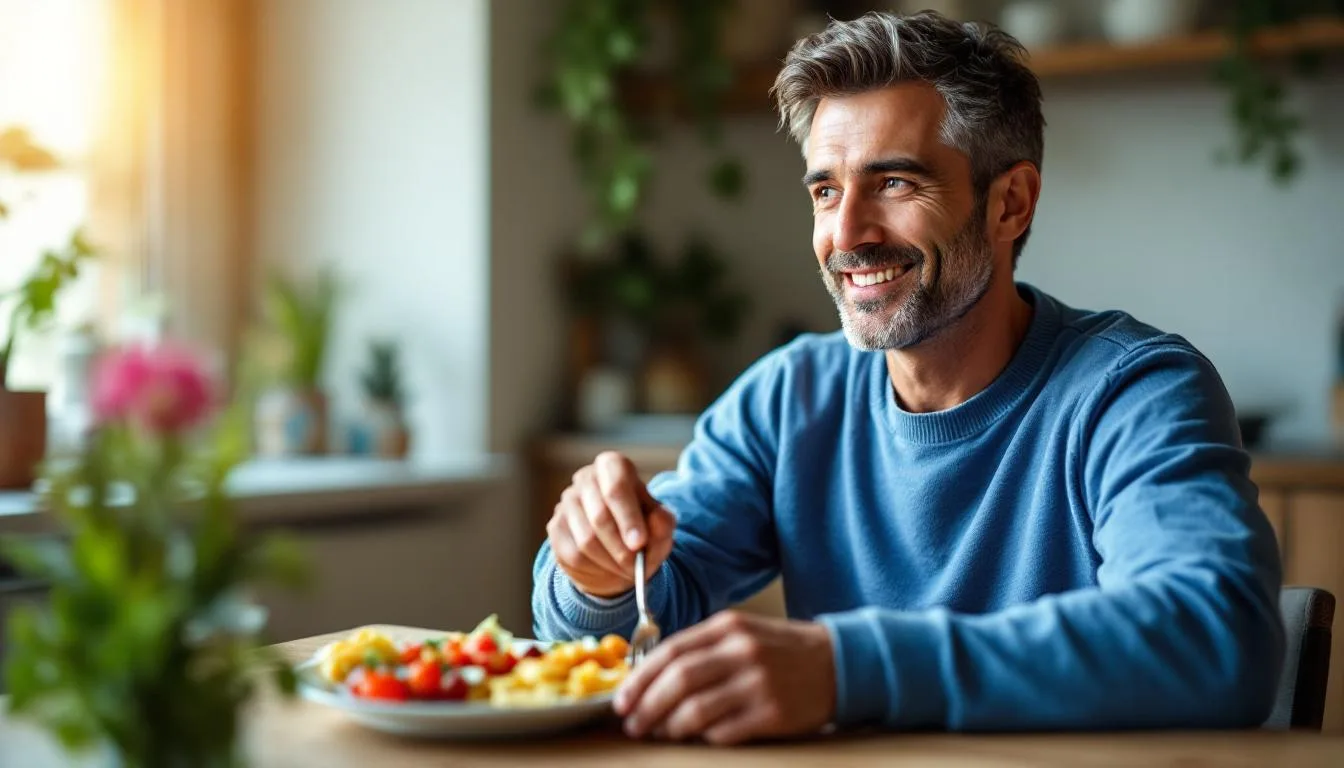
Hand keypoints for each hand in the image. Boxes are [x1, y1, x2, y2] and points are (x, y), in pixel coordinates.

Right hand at [548, 451, 676, 597]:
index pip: (616, 486)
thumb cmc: (641, 529)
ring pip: (586, 540)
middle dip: (621, 547)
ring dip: (611, 561)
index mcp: (613, 466)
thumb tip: (660, 520)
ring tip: (628, 570)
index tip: (639, 543)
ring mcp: (567, 502)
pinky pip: (574, 555)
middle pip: (600, 516)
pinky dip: (596, 569)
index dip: (628, 516)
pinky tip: (609, 570)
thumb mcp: (660, 526)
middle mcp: (586, 478)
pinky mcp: (556, 527)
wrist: (616, 549)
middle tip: (636, 565)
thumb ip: (663, 522)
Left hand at [614, 611, 835, 744]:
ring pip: (696, 710)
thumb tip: (652, 678)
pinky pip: (724, 733)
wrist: (839, 663)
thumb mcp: (742, 633)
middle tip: (633, 723)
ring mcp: (759, 683)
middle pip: (678, 681)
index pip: (671, 652)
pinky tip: (698, 739)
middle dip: (647, 706)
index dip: (640, 679)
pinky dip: (704, 738)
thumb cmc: (783, 650)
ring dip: (670, 727)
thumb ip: (702, 648)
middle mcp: (742, 651)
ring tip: (661, 734)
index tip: (622, 700)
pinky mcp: (773, 714)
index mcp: (729, 626)